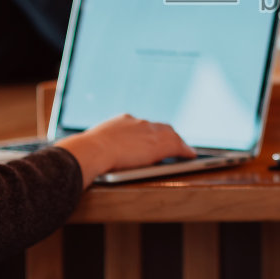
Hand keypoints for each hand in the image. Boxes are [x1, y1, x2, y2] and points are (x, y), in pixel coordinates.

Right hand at [61, 114, 194, 184]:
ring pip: (171, 135)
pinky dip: (186, 151)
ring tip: (186, 150)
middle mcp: (139, 122)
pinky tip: (191, 156)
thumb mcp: (96, 145)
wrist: (93, 151)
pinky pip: (178, 146)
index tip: (152, 138)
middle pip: (160, 127)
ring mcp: (150, 132)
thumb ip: (104, 147)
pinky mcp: (160, 144)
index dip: (149, 133)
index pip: (142, 125)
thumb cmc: (87, 153)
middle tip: (174, 143)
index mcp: (123, 121)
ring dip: (179, 142)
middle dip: (168, 134)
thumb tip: (100, 157)